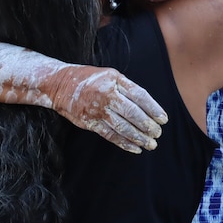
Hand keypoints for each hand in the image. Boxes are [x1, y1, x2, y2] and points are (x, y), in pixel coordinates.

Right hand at [50, 65, 167, 153]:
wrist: (60, 84)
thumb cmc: (90, 78)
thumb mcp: (110, 75)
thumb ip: (128, 88)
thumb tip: (149, 106)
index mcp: (114, 81)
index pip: (139, 96)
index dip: (153, 108)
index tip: (163, 119)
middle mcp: (107, 95)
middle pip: (132, 113)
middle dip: (147, 125)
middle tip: (158, 134)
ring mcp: (97, 110)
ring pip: (122, 127)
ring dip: (138, 137)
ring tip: (151, 144)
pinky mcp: (89, 122)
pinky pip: (110, 135)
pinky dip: (124, 143)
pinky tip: (135, 148)